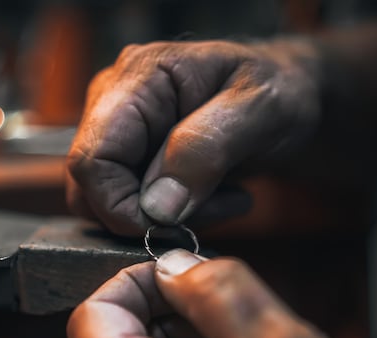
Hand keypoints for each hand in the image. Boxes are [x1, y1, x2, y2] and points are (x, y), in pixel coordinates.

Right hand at [65, 39, 320, 234]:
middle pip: (90, 185)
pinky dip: (166, 216)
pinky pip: (125, 203)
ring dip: (161, 218)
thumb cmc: (278, 91)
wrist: (286, 95)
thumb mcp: (261, 111)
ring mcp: (117, 129)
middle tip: (217, 207)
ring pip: (104, 201)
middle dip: (149, 214)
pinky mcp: (128, 156)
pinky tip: (208, 199)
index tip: (175, 223)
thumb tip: (156, 206)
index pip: (92, 159)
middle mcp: (114, 99)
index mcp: (139, 77)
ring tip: (220, 201)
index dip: (121, 205)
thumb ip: (206, 150)